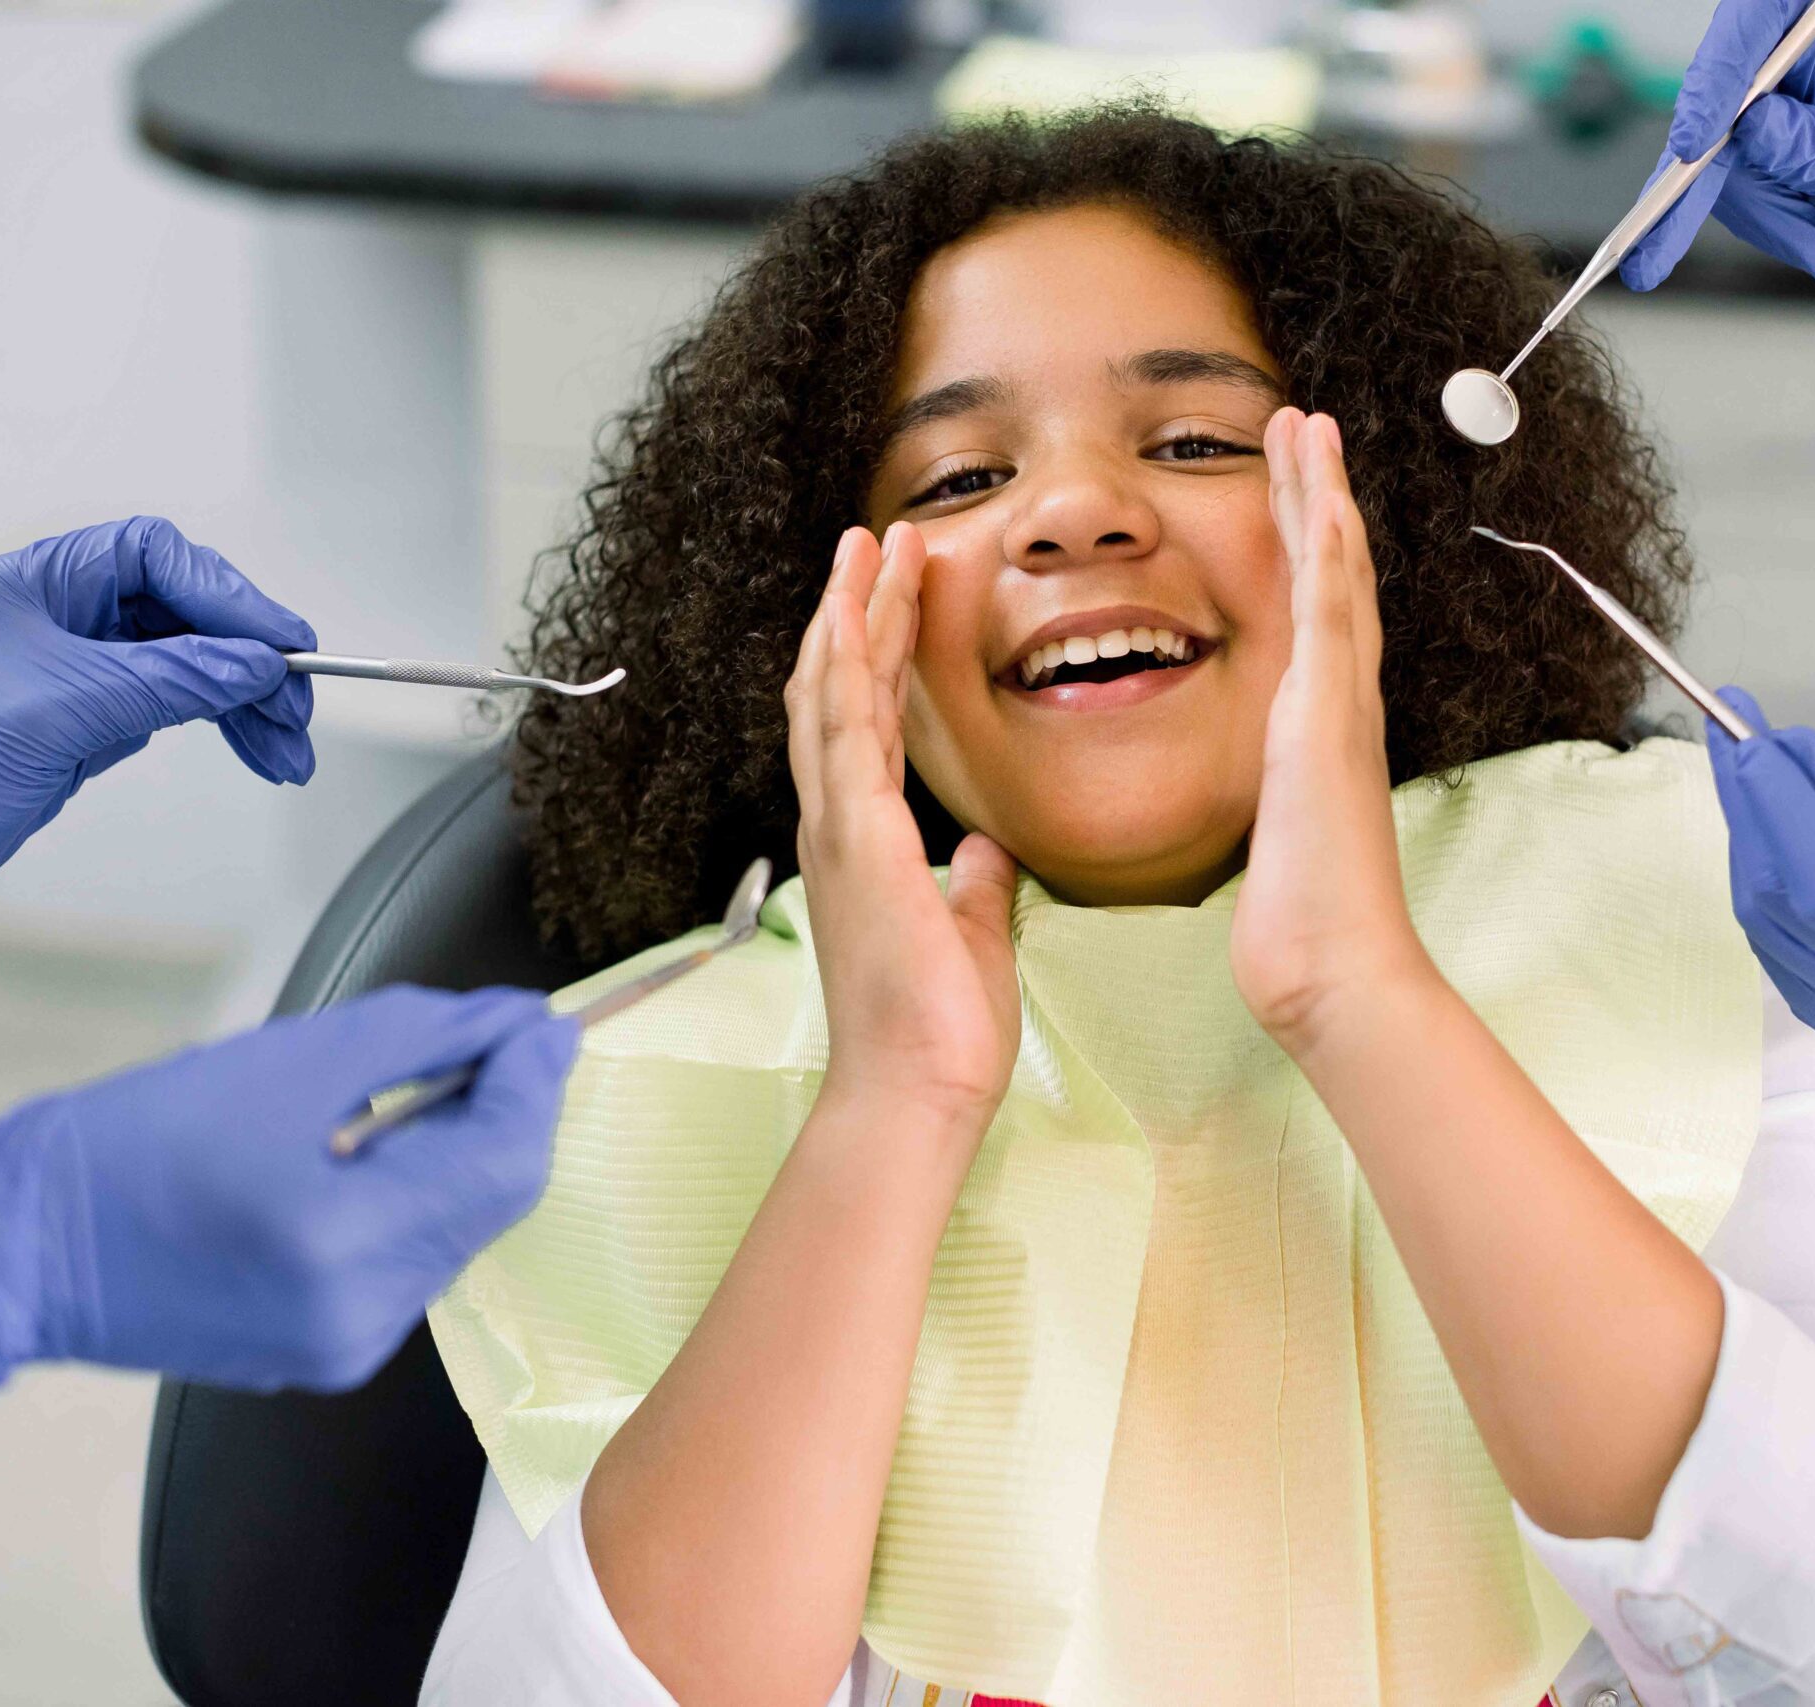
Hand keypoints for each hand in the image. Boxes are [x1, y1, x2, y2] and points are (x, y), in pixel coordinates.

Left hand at [0, 517, 316, 971]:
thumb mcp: (71, 707)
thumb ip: (173, 679)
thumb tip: (254, 666)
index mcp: (37, 583)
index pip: (154, 557)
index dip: (226, 594)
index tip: (280, 640)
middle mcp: (60, 616)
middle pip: (183, 614)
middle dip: (248, 660)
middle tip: (296, 704)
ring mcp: (76, 669)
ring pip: (188, 666)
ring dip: (246, 705)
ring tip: (289, 749)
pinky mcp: (88, 718)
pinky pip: (174, 706)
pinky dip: (219, 727)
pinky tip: (254, 749)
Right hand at [0, 986, 579, 1393]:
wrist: (21, 1246)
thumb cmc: (137, 1141)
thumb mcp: (291, 1061)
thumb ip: (424, 1039)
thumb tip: (518, 1025)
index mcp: (344, 1240)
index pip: (502, 1162)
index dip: (537, 1085)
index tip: (543, 1023)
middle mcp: (361, 1315)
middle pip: (492, 1204)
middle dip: (508, 1116)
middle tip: (498, 1042)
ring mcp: (348, 1350)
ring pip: (458, 1237)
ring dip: (465, 1159)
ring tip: (430, 1091)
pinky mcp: (329, 1358)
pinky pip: (411, 1269)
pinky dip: (418, 1205)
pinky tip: (383, 1156)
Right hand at [787, 524, 1018, 1128]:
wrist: (917, 1091)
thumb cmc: (940, 1031)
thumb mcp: (974, 936)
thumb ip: (972, 885)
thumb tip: (983, 851)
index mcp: (866, 843)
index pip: (865, 723)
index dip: (876, 652)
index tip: (898, 592)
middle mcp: (839, 825)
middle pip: (835, 690)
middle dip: (856, 610)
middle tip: (876, 539)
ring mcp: (839, 829)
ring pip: (831, 693)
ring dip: (850, 613)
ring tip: (871, 546)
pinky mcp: (856, 840)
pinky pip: (844, 729)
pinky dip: (848, 662)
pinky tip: (857, 610)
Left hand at [1230, 409, 1431, 1049]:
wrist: (1338, 977)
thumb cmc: (1303, 932)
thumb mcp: (1269, 849)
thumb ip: (1265, 814)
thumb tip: (1252, 819)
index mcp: (1317, 732)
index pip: (1312, 618)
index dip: (1302, 547)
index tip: (1289, 485)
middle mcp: (1339, 707)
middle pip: (1333, 575)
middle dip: (1315, 495)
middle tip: (1303, 422)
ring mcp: (1340, 708)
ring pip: (1337, 575)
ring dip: (1322, 494)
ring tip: (1308, 424)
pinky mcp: (1327, 721)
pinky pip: (1332, 616)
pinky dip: (1329, 551)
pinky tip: (1322, 495)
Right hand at [1618, 0, 1814, 332]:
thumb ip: (1814, 146)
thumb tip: (1750, 127)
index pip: (1758, 20)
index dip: (1720, 69)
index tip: (1697, 141)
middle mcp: (1787, 67)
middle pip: (1713, 102)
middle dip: (1700, 181)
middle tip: (1664, 243)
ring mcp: (1760, 116)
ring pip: (1710, 167)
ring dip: (1773, 222)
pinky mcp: (1745, 163)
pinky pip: (1724, 201)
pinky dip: (1774, 234)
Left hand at [1706, 687, 1814, 1047]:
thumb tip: (1790, 751)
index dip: (1776, 807)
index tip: (1744, 736)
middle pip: (1779, 898)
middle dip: (1752, 807)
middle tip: (1735, 730)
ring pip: (1764, 915)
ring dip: (1754, 835)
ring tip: (1758, 766)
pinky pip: (1774, 932)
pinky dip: (1768, 869)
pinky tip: (1776, 822)